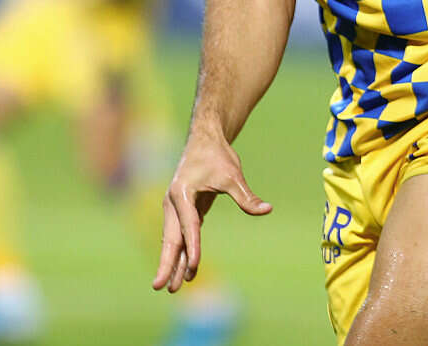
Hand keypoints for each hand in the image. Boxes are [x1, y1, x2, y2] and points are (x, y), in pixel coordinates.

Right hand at [152, 131, 271, 292]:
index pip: (189, 225)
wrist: (205, 139)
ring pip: (173, 239)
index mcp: (182, 193)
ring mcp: (176, 207)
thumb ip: (246, 196)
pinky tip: (185, 271)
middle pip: (171, 237)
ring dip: (172, 263)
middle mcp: (174, 202)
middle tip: (160, 287)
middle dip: (166, 263)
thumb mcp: (233, 175)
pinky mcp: (184, 210)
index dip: (192, 246)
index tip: (194, 266)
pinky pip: (182, 235)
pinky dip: (182, 252)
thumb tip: (267, 209)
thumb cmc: (217, 155)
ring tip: (171, 288)